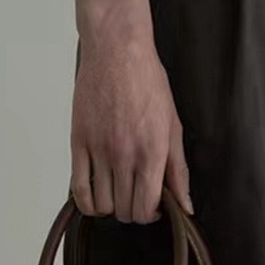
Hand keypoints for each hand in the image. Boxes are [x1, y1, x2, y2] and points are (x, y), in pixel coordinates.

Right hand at [70, 0, 192, 224]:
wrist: (117, 50)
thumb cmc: (147, 82)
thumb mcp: (173, 126)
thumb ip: (178, 170)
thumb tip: (185, 206)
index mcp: (151, 153)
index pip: (146, 208)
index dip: (150, 214)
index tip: (152, 206)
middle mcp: (124, 156)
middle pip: (125, 211)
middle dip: (131, 210)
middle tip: (134, 196)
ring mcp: (99, 151)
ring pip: (103, 205)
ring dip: (111, 207)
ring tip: (116, 192)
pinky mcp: (78, 143)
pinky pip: (78, 189)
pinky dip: (87, 203)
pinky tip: (95, 197)